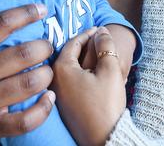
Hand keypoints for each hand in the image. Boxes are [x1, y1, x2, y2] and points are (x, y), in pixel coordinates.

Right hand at [0, 4, 54, 144]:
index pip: (1, 23)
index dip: (25, 13)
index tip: (42, 9)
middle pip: (23, 53)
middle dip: (44, 47)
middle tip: (47, 46)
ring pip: (28, 84)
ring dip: (46, 75)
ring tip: (48, 70)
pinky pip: (24, 121)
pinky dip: (42, 110)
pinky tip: (49, 99)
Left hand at [53, 27, 125, 145]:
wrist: (105, 139)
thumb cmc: (106, 104)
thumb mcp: (110, 70)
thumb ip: (106, 46)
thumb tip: (101, 31)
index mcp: (60, 68)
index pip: (73, 42)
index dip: (88, 33)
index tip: (99, 28)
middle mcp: (53, 80)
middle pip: (68, 55)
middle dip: (85, 46)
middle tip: (99, 40)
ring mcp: (56, 94)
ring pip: (69, 68)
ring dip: (83, 60)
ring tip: (99, 56)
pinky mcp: (63, 105)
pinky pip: (70, 81)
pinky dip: (81, 73)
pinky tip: (93, 75)